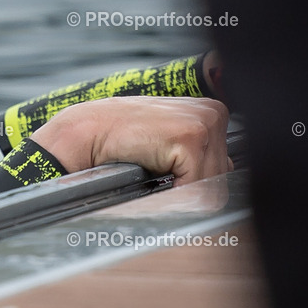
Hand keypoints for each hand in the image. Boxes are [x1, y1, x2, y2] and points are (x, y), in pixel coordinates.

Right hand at [30, 96, 231, 185]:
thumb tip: (218, 184)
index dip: (196, 182)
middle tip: (156, 178)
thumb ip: (198, 158)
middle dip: (190, 188)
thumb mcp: (166, 144)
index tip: (170, 183)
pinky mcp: (191, 138)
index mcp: (211, 112)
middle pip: (221, 177)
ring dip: (181, 193)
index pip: (223, 166)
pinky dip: (175, 195)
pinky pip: (197, 188)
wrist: (84, 133)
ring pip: (212, 185)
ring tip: (152, 175)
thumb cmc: (119, 140)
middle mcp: (214, 113)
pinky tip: (152, 177)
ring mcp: (205, 123)